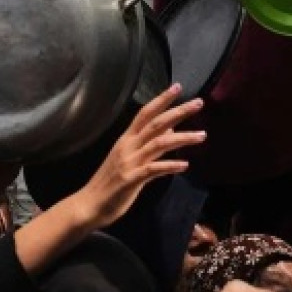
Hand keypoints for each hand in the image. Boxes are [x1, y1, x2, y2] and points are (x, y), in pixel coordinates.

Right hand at [66, 85, 203, 230]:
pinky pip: (153, 169)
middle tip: (199, 103)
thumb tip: (170, 128)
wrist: (89, 204)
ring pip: (159, 143)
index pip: (145, 113)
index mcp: (126, 139)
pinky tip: (185, 165)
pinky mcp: (132, 179)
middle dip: (178, 112)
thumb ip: (149, 143)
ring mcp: (130, 162)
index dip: (161, 99)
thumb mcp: (129, 158)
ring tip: (202, 136)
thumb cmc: (110, 182)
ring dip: (182, 138)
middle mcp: (128, 146)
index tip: (178, 87)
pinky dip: (170, 165)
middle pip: (156, 123)